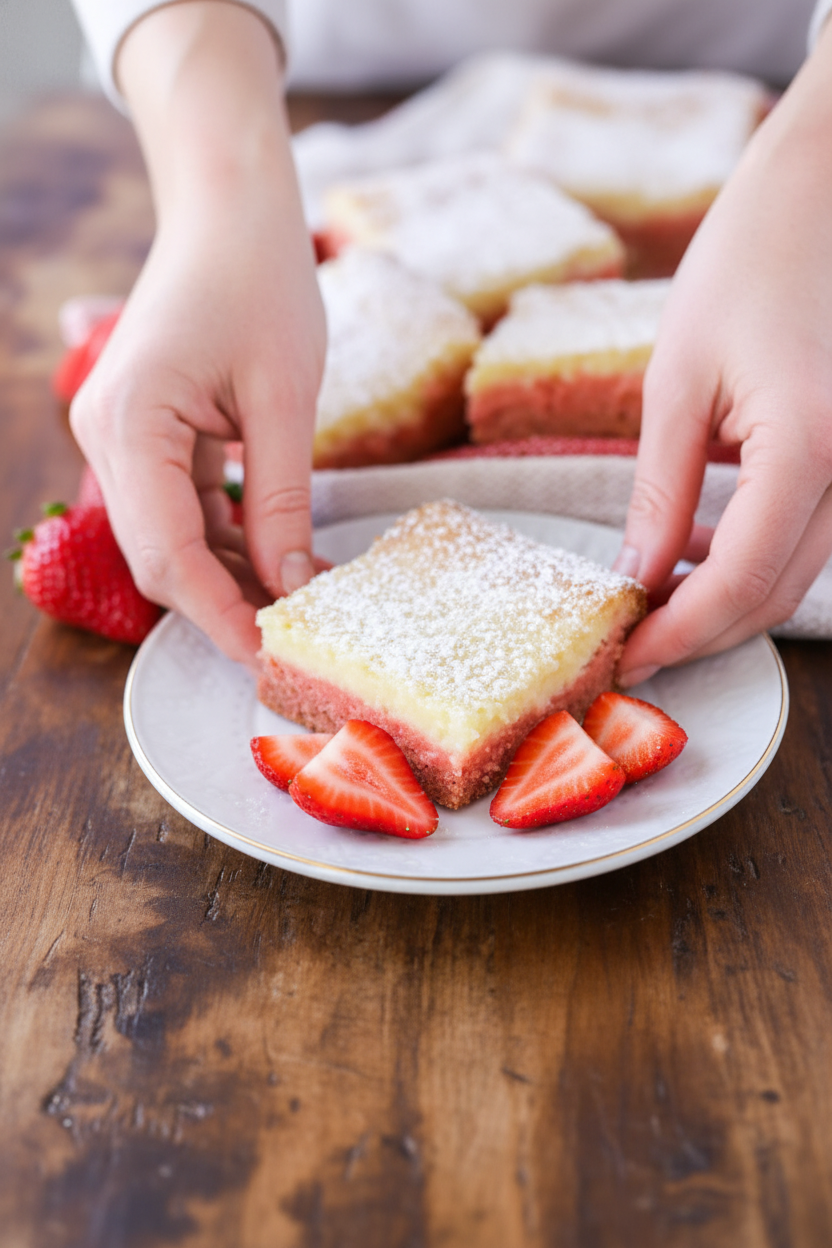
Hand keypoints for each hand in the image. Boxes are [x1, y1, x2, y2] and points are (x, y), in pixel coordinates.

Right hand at [69, 3, 325, 667]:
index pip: (166, 553)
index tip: (267, 656)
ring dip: (234, 574)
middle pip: (161, 556)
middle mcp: (109, 437)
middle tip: (296, 637)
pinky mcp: (150, 434)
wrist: (229, 208)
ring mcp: (124, 437)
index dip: (216, 615)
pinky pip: (184, 507)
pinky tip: (283, 555)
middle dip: (226, 602)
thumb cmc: (258, 280)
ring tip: (304, 599)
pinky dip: (231, 537)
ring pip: (173, 538)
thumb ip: (281, 497)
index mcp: (131, 424)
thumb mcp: (284, 396)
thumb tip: (288, 584)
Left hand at [615, 19, 831, 684]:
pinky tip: (696, 542)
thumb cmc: (752, 257)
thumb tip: (636, 574)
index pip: (737, 584)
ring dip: (724, 598)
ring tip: (651, 593)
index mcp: (810, 448)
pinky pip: (812, 531)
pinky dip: (753, 555)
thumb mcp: (679, 376)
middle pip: (775, 594)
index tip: (625, 654)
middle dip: (699, 630)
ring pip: (798, 571)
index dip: (676, 633)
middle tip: (631, 639)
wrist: (831, 185)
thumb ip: (660, 488)